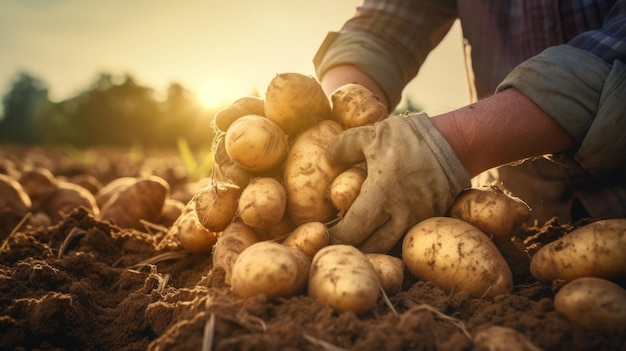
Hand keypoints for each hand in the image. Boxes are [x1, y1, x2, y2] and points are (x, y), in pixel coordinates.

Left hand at [326, 112, 470, 252]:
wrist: (454, 145)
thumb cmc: (410, 139)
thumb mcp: (374, 134)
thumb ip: (345, 145)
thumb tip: (327, 155)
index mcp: (382, 194)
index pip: (351, 231)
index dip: (333, 240)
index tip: (320, 239)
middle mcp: (400, 215)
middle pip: (368, 249)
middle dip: (349, 251)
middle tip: (332, 247)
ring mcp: (417, 223)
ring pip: (388, 250)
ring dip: (370, 251)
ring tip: (353, 247)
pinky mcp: (428, 224)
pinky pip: (404, 242)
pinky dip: (388, 245)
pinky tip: (376, 240)